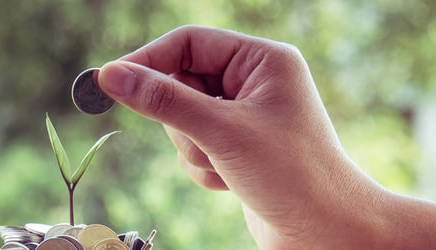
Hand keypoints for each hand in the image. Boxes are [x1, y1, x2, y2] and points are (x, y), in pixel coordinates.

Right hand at [97, 25, 384, 248]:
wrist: (325, 232)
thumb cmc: (289, 174)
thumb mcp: (221, 132)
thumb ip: (163, 101)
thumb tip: (110, 75)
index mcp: (262, 60)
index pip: (190, 43)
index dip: (149, 60)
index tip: (110, 82)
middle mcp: (255, 82)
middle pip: (183, 83)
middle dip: (183, 122)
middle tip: (202, 143)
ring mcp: (246, 115)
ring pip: (184, 120)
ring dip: (195, 150)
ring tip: (228, 168)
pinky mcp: (238, 146)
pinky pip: (195, 146)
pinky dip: (204, 168)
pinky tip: (232, 182)